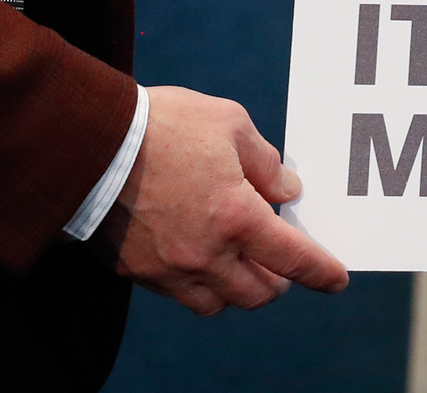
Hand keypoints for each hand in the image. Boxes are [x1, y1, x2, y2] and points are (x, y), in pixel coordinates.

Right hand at [97, 85, 349, 315]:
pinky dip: (197, 283)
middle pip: (255, 293)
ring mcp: (167, 268)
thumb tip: (286, 191)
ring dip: (236, 290)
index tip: (337, 279)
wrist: (89, 142)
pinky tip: (198, 257)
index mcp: (236, 216)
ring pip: (215, 303)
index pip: (291, 258)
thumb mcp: (230, 124)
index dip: (320, 272)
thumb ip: (265, 163)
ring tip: (241, 266)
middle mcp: (205, 253)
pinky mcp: (135, 270)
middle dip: (277, 284)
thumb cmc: (165, 125)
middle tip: (283, 267)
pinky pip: (176, 293)